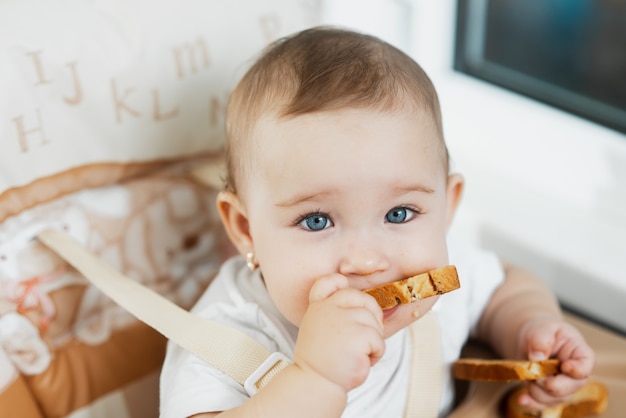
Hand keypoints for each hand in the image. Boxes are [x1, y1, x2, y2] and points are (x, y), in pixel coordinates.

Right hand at [293, 274, 384, 392]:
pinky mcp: (358, 335)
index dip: (340, 283)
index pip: (329, 281)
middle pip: (365, 300)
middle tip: (362, 339)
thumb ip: (332, 311)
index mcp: (319, 306)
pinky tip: (359, 361)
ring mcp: (344, 320)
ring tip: (355, 354)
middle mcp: (329, 308)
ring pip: (375, 323)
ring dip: (372, 342)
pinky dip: (375, 354)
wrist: (315, 382)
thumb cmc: (322, 359)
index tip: (343, 290)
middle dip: (372, 318)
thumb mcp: (318, 328)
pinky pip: (379, 341)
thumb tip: (359, 301)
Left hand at [516, 316, 594, 409]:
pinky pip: (543, 404)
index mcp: (580, 354)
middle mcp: (575, 375)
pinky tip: (521, 399)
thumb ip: (541, 340)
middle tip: (537, 377)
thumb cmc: (542, 332)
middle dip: (553, 386)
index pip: (585, 366)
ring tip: (526, 375)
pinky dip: (531, 402)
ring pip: (555, 398)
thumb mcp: (542, 329)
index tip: (565, 366)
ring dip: (537, 390)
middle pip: (571, 387)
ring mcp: (564, 387)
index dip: (577, 370)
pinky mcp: (549, 395)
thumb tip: (536, 359)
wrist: (531, 341)